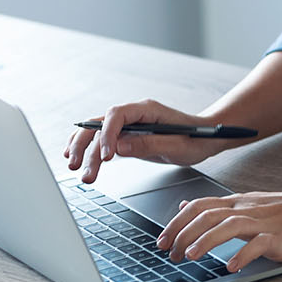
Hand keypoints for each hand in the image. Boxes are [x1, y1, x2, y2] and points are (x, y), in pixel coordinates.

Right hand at [63, 98, 223, 182]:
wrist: (205, 138)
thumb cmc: (196, 139)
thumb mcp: (177, 145)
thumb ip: (149, 144)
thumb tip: (120, 147)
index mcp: (147, 109)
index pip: (117, 115)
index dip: (107, 134)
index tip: (107, 157)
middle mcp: (134, 114)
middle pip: (100, 124)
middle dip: (86, 145)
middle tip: (78, 166)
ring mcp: (128, 125)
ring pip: (97, 133)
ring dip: (84, 151)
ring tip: (77, 171)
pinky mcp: (127, 137)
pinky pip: (102, 140)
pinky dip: (88, 150)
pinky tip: (77, 160)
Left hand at [157, 184, 281, 271]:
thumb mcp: (251, 203)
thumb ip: (219, 207)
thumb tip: (186, 206)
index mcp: (240, 203)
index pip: (200, 205)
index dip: (176, 222)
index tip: (161, 240)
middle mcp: (248, 210)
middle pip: (208, 215)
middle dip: (182, 233)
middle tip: (168, 254)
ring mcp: (265, 222)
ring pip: (228, 226)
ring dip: (206, 241)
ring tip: (189, 256)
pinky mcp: (281, 236)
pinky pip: (259, 244)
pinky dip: (243, 255)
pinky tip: (232, 266)